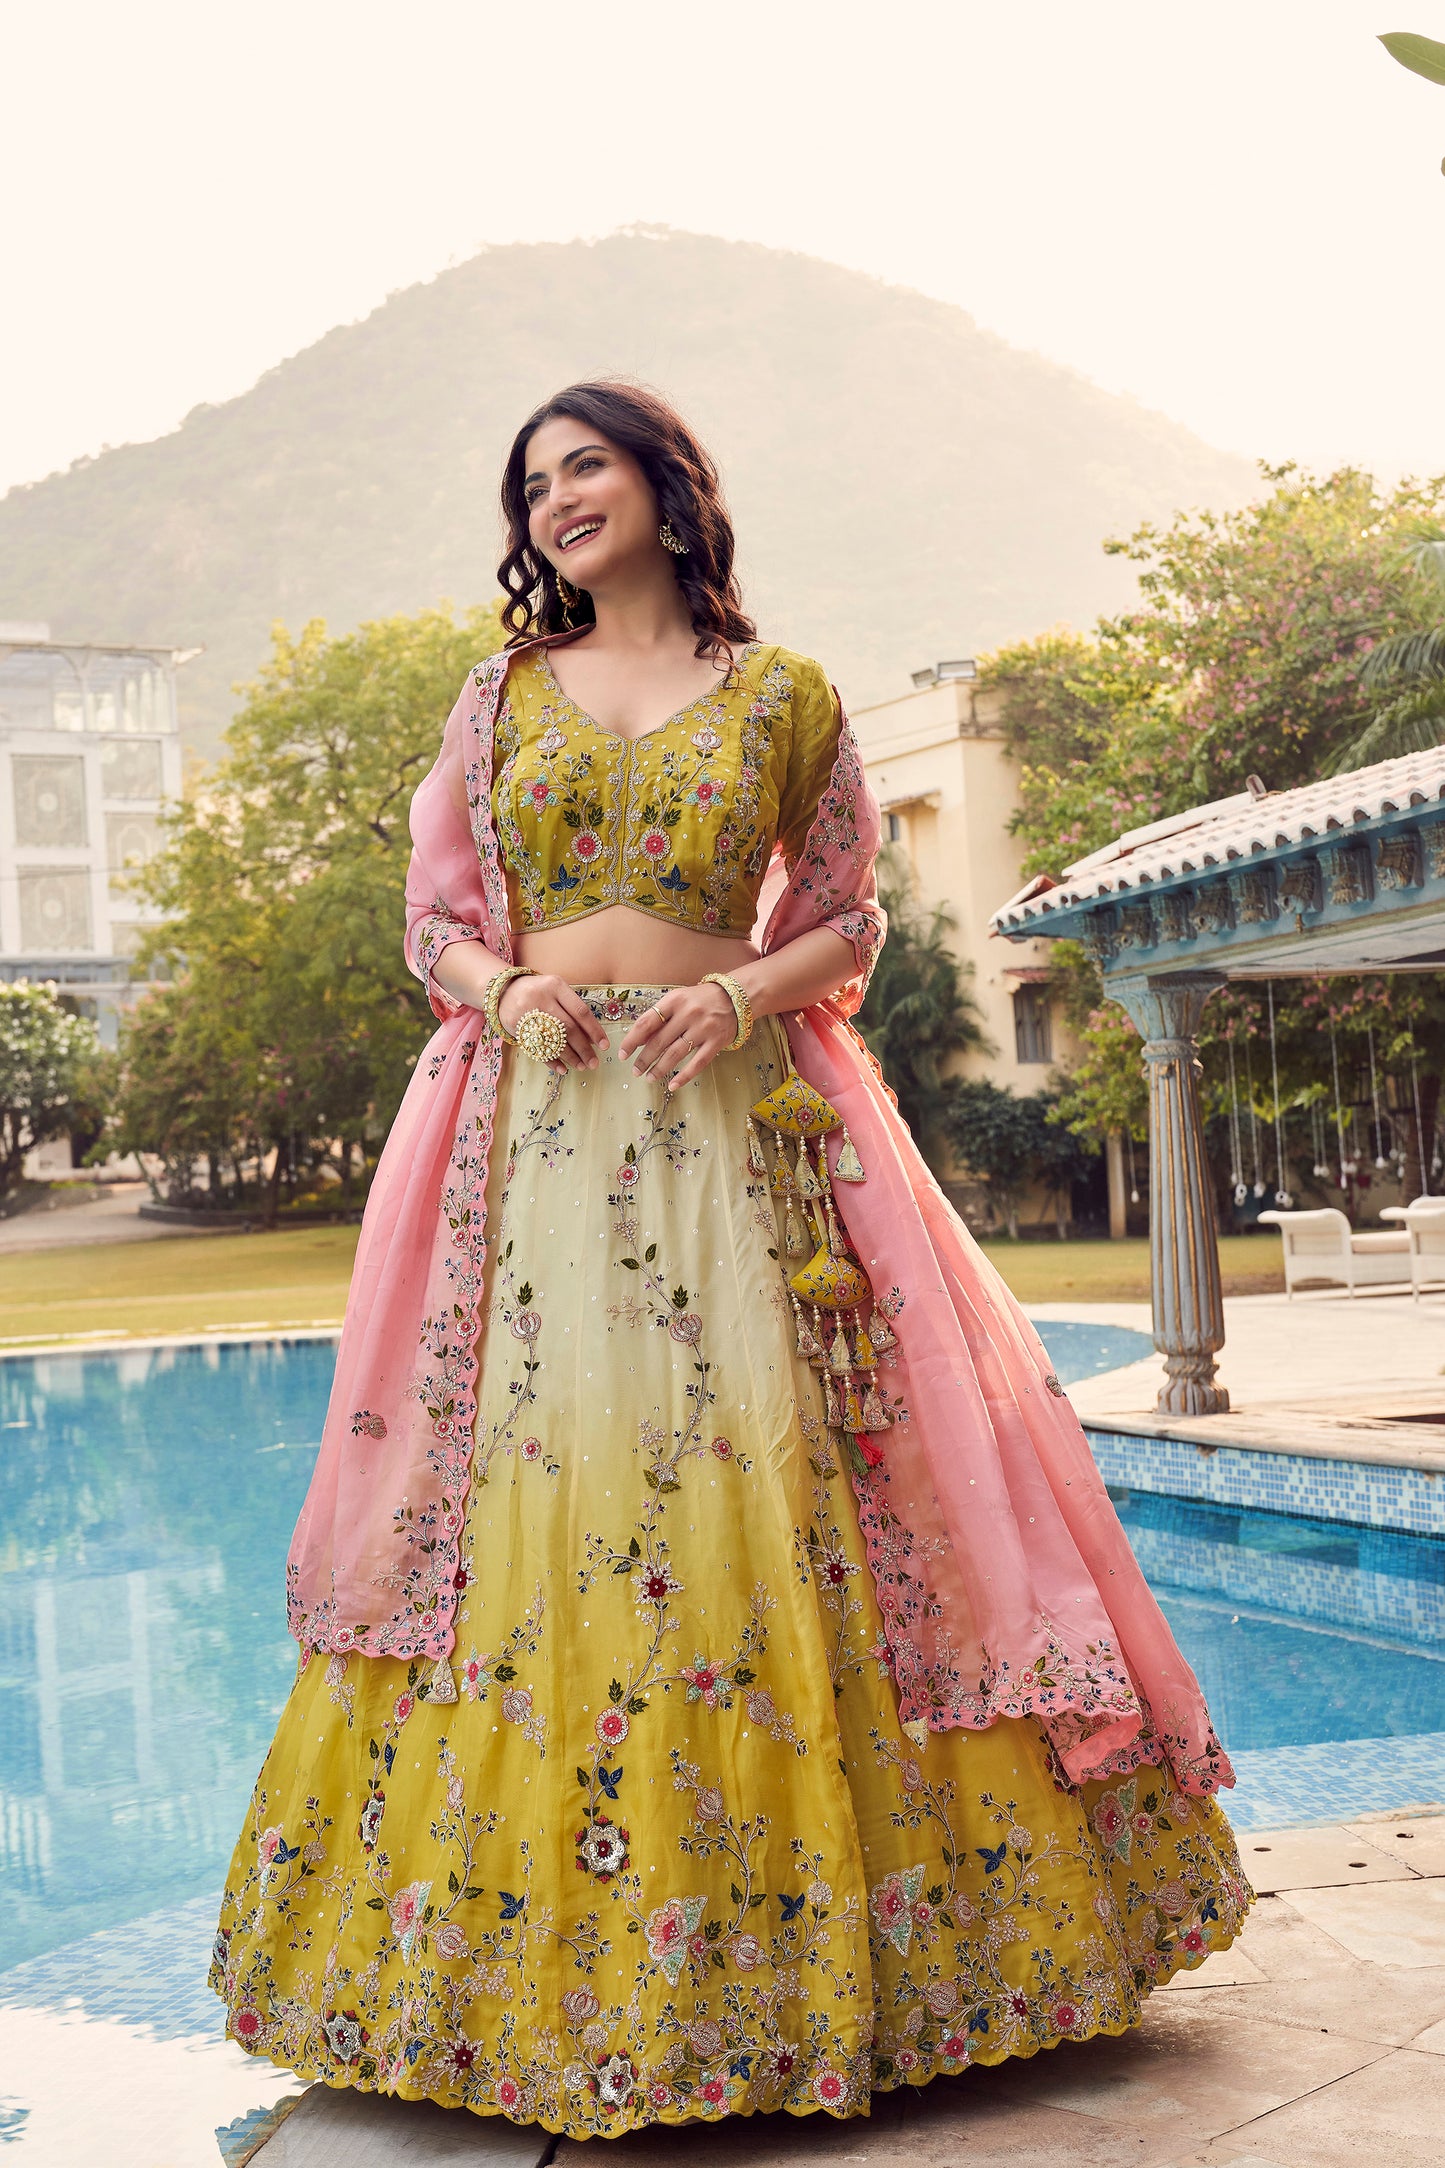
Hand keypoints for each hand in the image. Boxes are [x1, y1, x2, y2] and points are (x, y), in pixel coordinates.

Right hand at [498, 974, 608, 1069]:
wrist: (503, 990)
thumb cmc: (539, 991)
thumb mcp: (556, 990)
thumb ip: (572, 1009)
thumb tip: (592, 1037)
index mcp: (555, 986)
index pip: (580, 1011)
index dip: (594, 1030)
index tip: (604, 1046)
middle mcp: (541, 998)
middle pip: (568, 1028)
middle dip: (584, 1049)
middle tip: (594, 1062)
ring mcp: (527, 1013)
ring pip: (554, 1040)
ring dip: (570, 1057)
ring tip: (582, 1066)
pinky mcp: (517, 1027)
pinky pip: (537, 1048)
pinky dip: (551, 1060)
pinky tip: (562, 1068)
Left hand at [619, 981, 737, 1090]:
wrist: (736, 997)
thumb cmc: (700, 1000)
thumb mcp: (678, 1001)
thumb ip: (660, 1018)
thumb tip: (638, 1041)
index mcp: (674, 1000)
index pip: (646, 1023)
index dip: (632, 1040)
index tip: (623, 1054)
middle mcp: (688, 1013)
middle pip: (659, 1041)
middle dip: (643, 1059)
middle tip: (635, 1071)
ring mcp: (704, 1028)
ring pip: (675, 1054)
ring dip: (659, 1069)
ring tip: (649, 1078)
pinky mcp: (716, 1042)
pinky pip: (697, 1063)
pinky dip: (683, 1076)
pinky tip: (672, 1085)